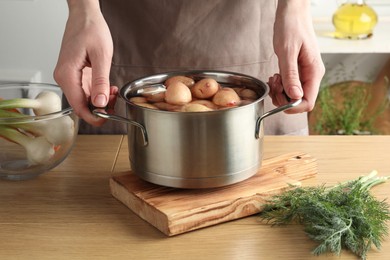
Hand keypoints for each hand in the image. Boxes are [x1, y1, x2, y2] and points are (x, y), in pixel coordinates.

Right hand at [54, 0, 116, 125]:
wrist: (85, 15)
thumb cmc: (91, 29)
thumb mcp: (101, 56)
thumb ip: (100, 81)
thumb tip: (100, 103)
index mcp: (67, 75)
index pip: (78, 107)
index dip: (94, 117)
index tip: (110, 117)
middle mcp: (64, 79)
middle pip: (81, 106)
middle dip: (100, 108)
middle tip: (116, 100)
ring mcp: (69, 78)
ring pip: (85, 100)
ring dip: (101, 101)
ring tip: (114, 91)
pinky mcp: (75, 75)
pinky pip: (86, 91)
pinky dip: (98, 93)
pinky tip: (109, 87)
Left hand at [270, 0, 324, 112]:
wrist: (292, 11)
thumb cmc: (291, 25)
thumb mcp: (287, 51)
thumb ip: (291, 75)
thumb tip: (295, 97)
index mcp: (314, 72)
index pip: (308, 102)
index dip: (293, 107)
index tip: (278, 101)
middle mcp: (312, 75)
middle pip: (299, 101)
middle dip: (283, 98)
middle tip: (274, 84)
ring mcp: (305, 73)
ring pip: (293, 94)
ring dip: (280, 91)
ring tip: (274, 78)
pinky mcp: (298, 70)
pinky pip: (290, 85)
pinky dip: (280, 85)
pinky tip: (276, 75)